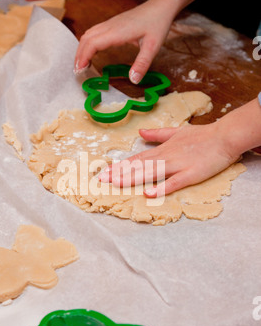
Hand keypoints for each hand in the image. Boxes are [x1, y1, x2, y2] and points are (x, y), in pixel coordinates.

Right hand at [75, 0, 174, 81]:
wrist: (160, 6)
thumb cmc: (157, 24)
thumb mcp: (153, 47)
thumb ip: (142, 64)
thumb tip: (133, 80)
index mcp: (117, 32)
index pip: (93, 43)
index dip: (83, 57)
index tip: (80, 70)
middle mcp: (110, 26)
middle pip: (86, 39)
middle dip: (79, 55)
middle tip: (77, 72)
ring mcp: (110, 23)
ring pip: (87, 34)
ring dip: (81, 49)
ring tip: (81, 65)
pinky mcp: (112, 24)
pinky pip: (93, 32)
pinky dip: (87, 44)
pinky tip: (90, 53)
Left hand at [98, 122, 239, 197]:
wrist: (224, 136)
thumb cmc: (202, 135)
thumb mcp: (176, 132)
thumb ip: (157, 135)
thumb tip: (140, 134)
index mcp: (162, 149)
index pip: (136, 159)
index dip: (119, 166)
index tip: (103, 172)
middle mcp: (166, 157)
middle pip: (139, 166)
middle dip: (119, 173)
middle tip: (101, 180)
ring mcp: (178, 165)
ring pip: (151, 173)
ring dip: (133, 178)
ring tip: (116, 183)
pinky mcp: (191, 174)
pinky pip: (174, 182)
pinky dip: (161, 187)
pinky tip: (149, 193)